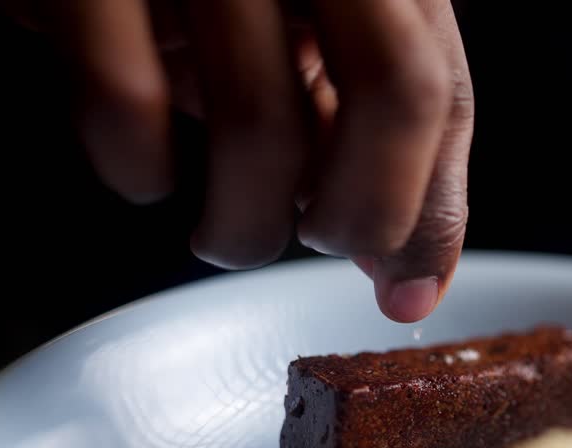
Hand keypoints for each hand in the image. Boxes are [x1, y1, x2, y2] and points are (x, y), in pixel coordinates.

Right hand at [4, 0, 473, 322]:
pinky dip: (139, 169)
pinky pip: (127, 100)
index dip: (433, 209)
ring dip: (247, 226)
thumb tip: (406, 266)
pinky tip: (144, 173)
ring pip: (262, 119)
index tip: (410, 287)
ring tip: (228, 235)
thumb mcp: (299, 35)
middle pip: (398, 90)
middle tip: (322, 244)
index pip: (443, 91)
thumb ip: (362, 125)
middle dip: (369, 212)